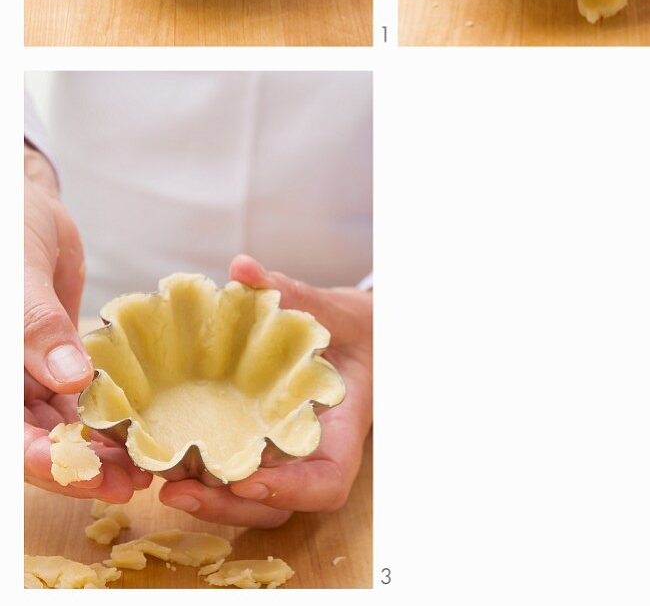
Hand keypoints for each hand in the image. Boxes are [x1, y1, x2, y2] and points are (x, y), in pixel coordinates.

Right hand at [24, 145, 151, 501]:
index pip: (10, 436)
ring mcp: (30, 378)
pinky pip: (81, 402)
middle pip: (37, 443)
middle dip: (82, 469)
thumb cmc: (10, 229)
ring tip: (146, 467)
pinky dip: (107, 420)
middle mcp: (10, 386)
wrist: (27, 207)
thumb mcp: (19, 276)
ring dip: (100, 452)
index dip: (43, 461)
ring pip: (62, 430)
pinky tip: (142, 431)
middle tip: (131, 483)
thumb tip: (70, 378)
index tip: (84, 473)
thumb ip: (38, 327)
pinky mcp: (58, 364)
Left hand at [160, 256, 372, 526]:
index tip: (249, 482)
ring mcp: (287, 459)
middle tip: (179, 492)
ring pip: (253, 501)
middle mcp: (313, 455)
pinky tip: (166, 461)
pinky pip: (236, 475)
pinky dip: (205, 477)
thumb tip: (243, 268)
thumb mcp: (331, 309)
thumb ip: (292, 293)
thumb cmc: (352, 329)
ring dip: (210, 502)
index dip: (291, 491)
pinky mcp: (261, 449)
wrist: (359, 341)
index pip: (327, 482)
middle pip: (278, 505)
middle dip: (229, 507)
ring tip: (164, 485)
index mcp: (342, 430)